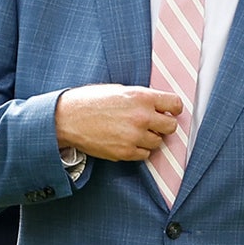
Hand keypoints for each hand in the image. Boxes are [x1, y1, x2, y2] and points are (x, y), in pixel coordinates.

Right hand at [54, 84, 181, 161]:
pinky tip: (127, 141)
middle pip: (171, 126)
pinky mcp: (125, 152)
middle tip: (153, 123)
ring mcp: (134, 136)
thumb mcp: (120, 90)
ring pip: (158, 142)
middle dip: (163, 125)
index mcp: (142, 97)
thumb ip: (142, 98)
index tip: (170, 111)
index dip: (173, 108)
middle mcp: (142, 117)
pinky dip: (139, 149)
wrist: (68, 118)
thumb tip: (158, 105)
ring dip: (150, 138)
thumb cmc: (91, 101)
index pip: (175, 104)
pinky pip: (144, 154)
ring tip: (134, 132)